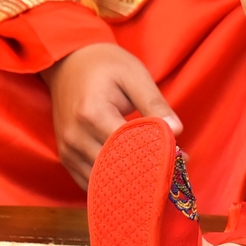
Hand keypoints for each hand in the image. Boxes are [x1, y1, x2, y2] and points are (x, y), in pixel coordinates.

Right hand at [40, 43, 181, 188]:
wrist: (69, 62)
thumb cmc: (107, 66)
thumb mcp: (135, 76)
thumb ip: (155, 104)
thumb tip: (176, 130)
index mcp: (93, 113)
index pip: (127, 147)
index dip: (154, 154)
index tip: (179, 157)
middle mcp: (76, 137)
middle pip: (114, 168)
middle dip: (146, 171)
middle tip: (173, 168)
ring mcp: (67, 150)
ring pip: (101, 180)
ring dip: (129, 180)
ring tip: (156, 173)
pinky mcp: (66, 157)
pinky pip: (89, 182)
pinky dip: (112, 182)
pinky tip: (133, 177)